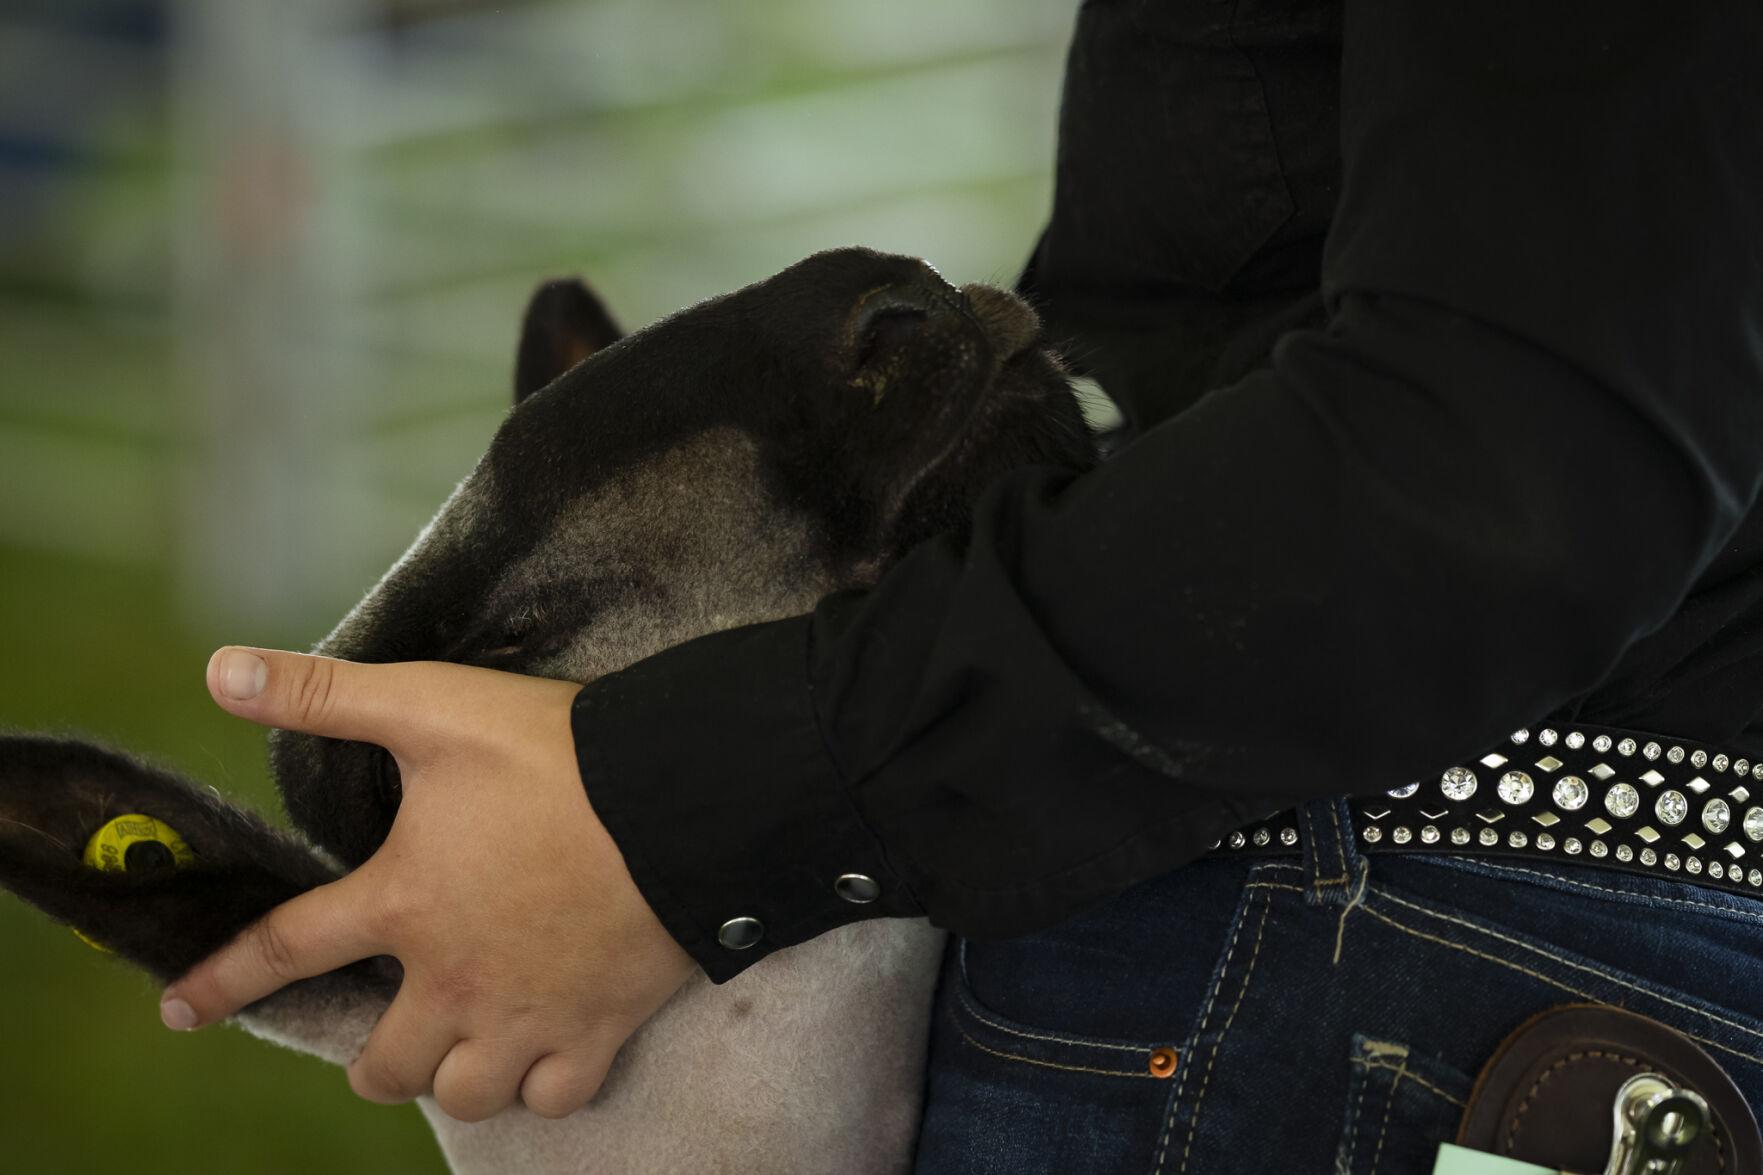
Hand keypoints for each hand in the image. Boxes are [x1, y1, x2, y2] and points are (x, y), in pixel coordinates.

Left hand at [160, 647, 695, 1120]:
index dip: (224, 980)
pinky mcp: (599, 1025)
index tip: (180, 1010)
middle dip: (375, 1060)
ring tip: (463, 1047)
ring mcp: (529, 1013)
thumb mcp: (435, 706)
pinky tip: (544, 1054)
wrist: (682, 800)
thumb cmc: (558, 754)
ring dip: (453, 1077)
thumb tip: (219, 670)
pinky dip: (542, 1086)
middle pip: (384, 1065)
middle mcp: (456, 978)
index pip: (288, 949)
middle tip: (388, 1036)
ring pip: (463, 1093)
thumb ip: (328, 694)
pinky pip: (554, 1098)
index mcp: (404, 902)